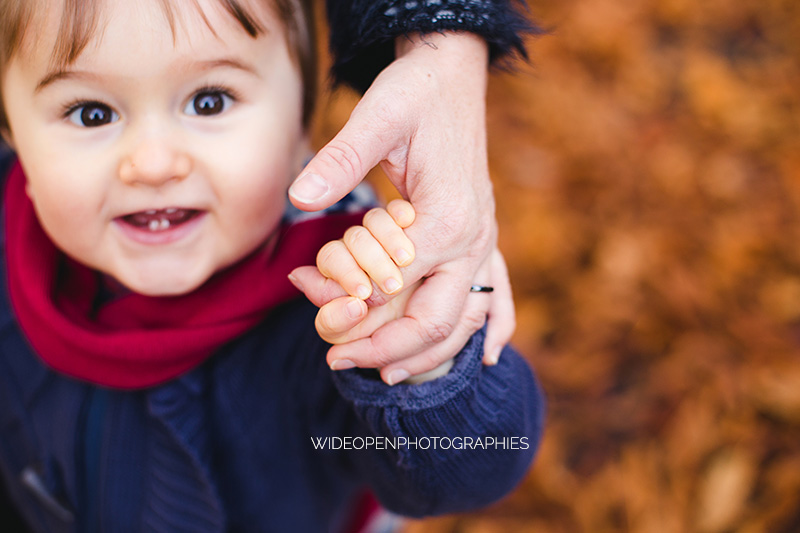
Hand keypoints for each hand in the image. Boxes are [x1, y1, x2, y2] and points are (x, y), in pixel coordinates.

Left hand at [289, 32, 514, 375]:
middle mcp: (473, 237)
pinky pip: (499, 294)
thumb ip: (341, 158)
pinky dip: (494, 329)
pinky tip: (491, 356)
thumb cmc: (415, 93)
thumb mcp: (377, 115)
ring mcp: (483, 241)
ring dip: (425, 353)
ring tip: (384, 376)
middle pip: (437, 318)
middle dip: (387, 350)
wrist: (453, 74)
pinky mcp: (482, 237)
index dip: (356, 314)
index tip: (320, 329)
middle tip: (339, 362)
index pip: (398, 287)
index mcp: (447, 215)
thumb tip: (301, 196)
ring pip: (464, 318)